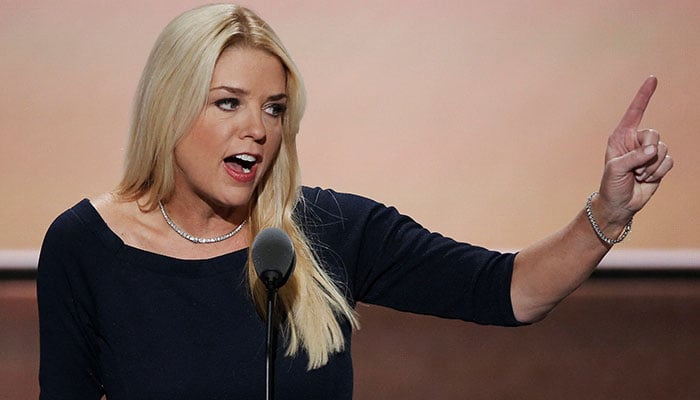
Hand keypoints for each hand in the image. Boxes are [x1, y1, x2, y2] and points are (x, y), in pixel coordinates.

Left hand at [598, 76, 673, 224]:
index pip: (635, 111)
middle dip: (647, 152)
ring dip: (651, 166)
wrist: (620, 204)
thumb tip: (653, 149)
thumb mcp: (616, 169)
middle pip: (654, 133)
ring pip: (663, 148)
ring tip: (639, 175)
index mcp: (621, 136)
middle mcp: (636, 141)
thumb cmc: (611, 184)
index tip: (653, 78)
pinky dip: (658, 172)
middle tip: (636, 168)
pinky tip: (647, 179)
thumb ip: (634, 156)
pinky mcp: (659, 163)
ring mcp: (649, 152)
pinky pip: (668, 161)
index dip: (644, 95)